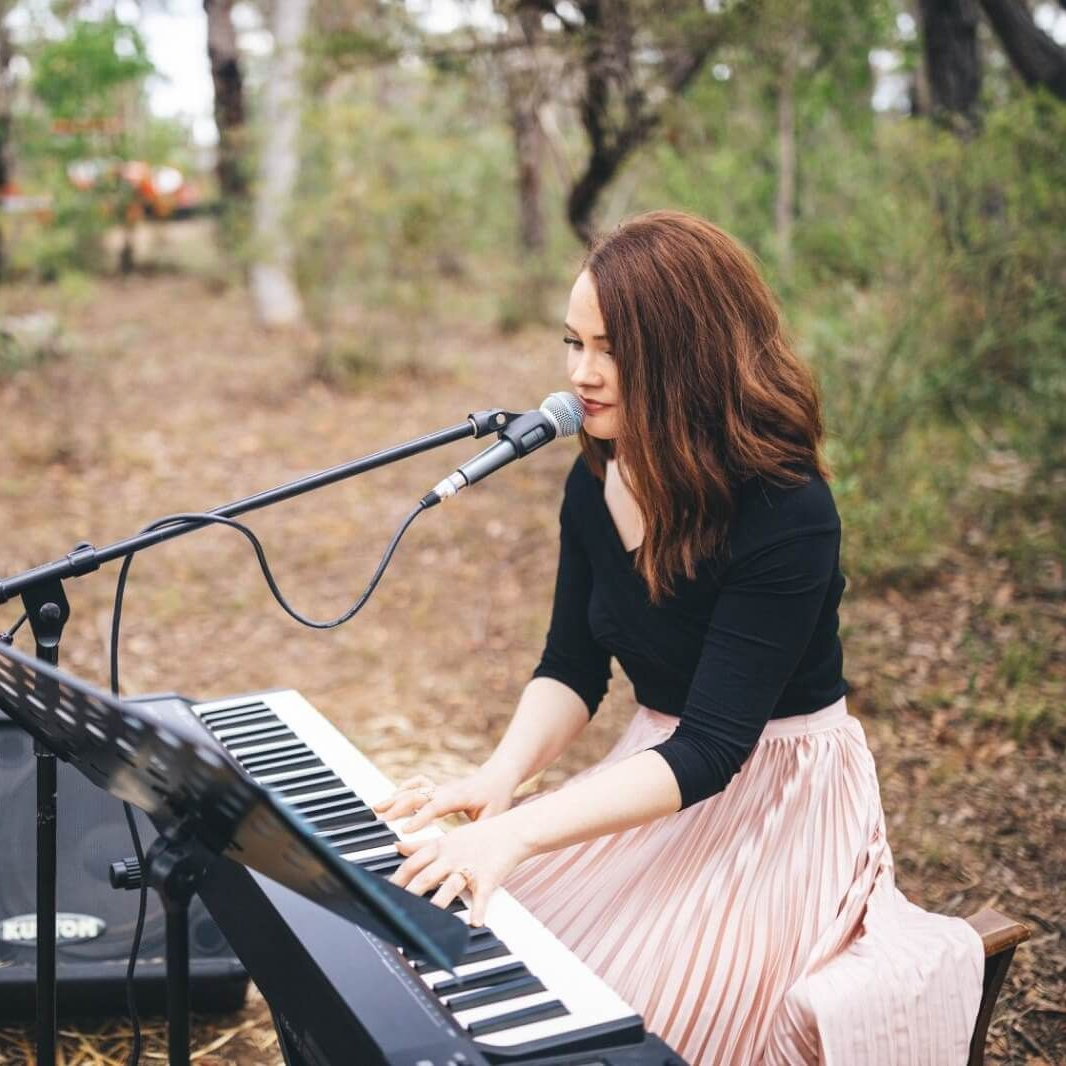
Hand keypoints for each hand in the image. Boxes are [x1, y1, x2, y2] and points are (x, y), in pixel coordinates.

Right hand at [372, 764, 519, 833]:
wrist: (498, 776)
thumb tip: (465, 855)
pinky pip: (417, 785)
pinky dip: (402, 790)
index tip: (404, 831)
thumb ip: (478, 834)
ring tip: (376, 809)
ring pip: (414, 789)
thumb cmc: (496, 798)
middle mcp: (446, 789)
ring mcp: (440, 787)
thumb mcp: (493, 817)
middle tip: (381, 820)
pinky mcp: (437, 787)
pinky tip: (391, 798)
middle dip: (399, 807)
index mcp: (459, 797)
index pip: (436, 806)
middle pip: (419, 795)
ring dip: (395, 798)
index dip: (420, 818)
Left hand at [389, 815, 531, 924]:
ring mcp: (470, 867)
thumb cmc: (479, 836)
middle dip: (410, 893)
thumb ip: (420, 845)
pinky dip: (479, 909)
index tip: (382, 893)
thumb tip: (397, 846)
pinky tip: (475, 922)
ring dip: (438, 902)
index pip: (413, 863)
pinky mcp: (488, 877)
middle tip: (396, 910)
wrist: (511, 831)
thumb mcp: (447, 837)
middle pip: (427, 875)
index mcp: (440, 847)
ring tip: (428, 918)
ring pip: (450, 885)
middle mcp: (452, 857)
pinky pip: (482, 895)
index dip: (397, 879)